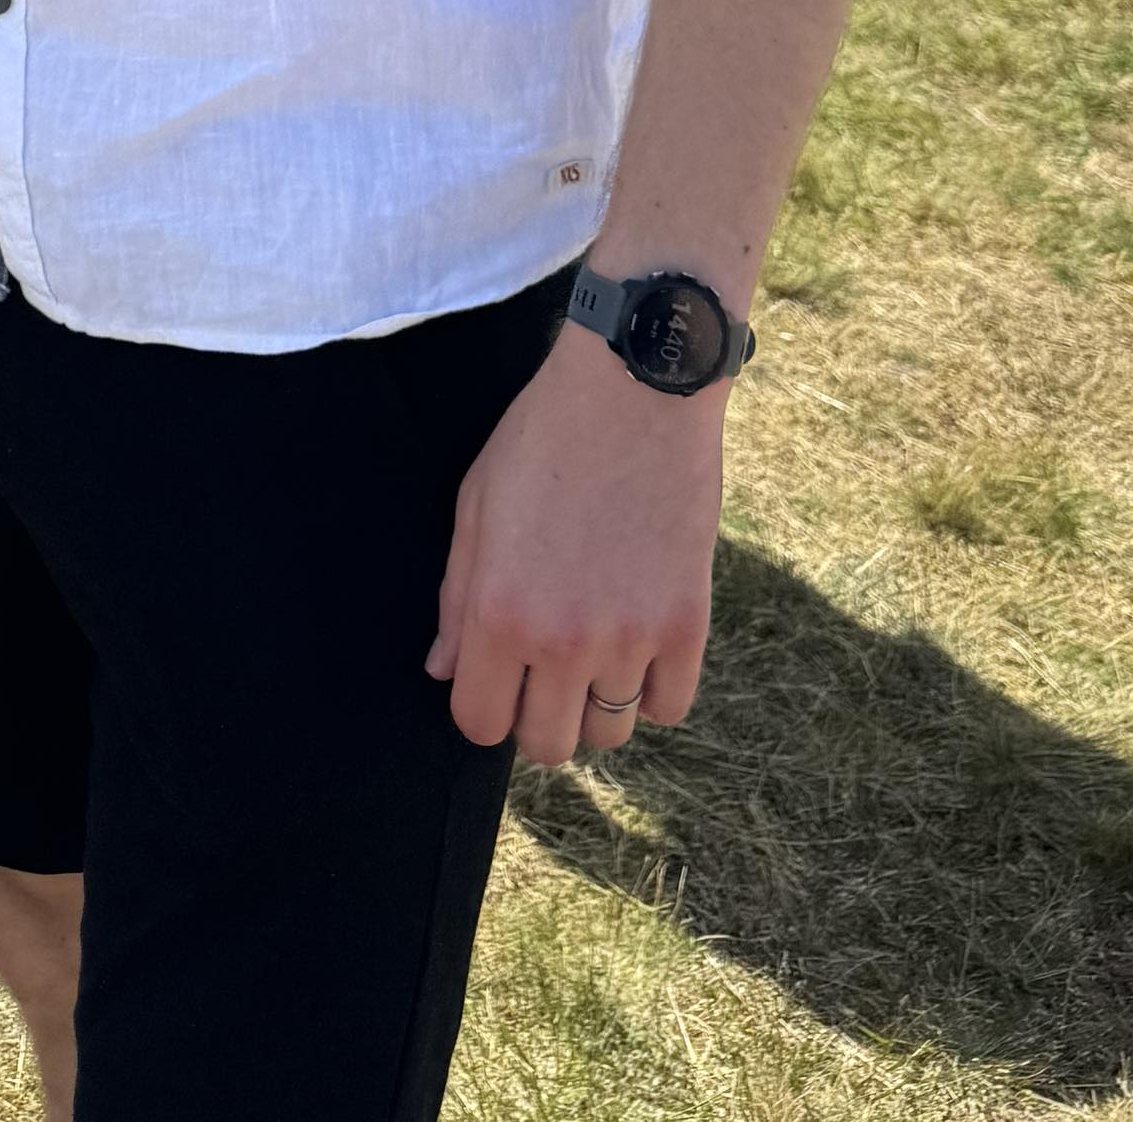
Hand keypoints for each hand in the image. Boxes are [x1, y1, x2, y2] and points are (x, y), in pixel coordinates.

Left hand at [428, 326, 724, 764]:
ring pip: (609, 735)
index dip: (485, 707)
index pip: (480, 724)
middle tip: (546, 669)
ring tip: (596, 645)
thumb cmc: (543, 435)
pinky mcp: (687, 626)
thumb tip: (445, 670)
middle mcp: (563, 641)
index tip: (498, 679)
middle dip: (538, 715)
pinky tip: (640, 644)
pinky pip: (668, 708)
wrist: (635, 387)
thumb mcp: (476, 504)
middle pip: (548, 745)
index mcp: (499, 612)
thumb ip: (457, 597)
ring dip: (596, 702)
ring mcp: (629, 638)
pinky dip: (652, 690)